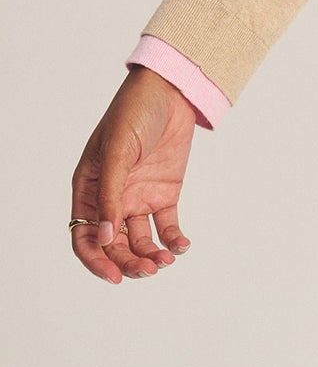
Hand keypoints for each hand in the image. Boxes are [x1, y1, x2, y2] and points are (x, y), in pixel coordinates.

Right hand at [70, 66, 197, 282]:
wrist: (171, 91)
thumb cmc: (134, 112)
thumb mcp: (118, 151)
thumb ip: (110, 194)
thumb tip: (104, 238)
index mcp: (89, 188)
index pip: (85, 236)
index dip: (96, 260)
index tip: (115, 276)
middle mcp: (112, 198)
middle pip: (114, 245)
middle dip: (128, 262)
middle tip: (149, 270)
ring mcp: (138, 197)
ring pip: (139, 241)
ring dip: (150, 256)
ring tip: (166, 261)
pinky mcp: (164, 194)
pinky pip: (166, 226)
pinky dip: (173, 240)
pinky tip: (182, 246)